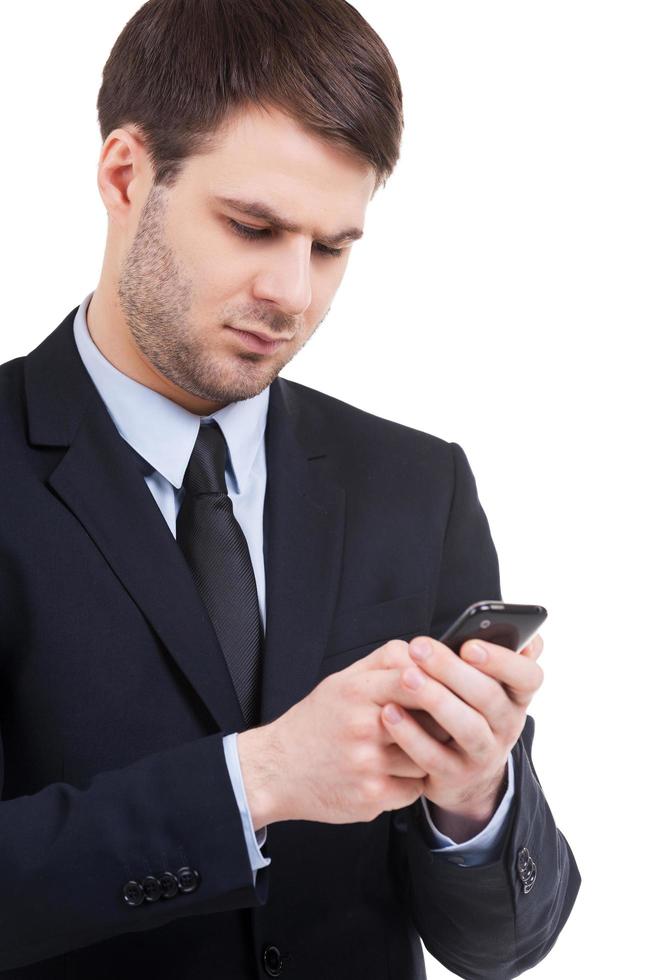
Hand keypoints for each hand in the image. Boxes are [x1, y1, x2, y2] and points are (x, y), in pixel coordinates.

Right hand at [237, 647, 430, 828]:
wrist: (277, 770)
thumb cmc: (314, 724)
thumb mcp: (340, 682)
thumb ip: (382, 664)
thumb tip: (422, 652)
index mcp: (356, 692)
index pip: (413, 679)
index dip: (437, 685)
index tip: (445, 692)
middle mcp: (363, 726)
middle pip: (430, 721)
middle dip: (438, 724)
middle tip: (435, 726)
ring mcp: (368, 763)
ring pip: (427, 757)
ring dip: (423, 757)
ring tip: (403, 752)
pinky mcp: (371, 796)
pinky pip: (415, 789)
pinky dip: (409, 784)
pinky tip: (390, 775)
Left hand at [378, 633, 543, 820]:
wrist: (463, 772)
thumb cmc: (469, 708)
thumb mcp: (487, 684)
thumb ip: (496, 656)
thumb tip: (518, 632)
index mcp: (516, 696)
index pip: (528, 676)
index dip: (502, 661)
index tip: (469, 645)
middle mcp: (507, 726)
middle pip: (489, 697)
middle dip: (452, 670)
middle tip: (419, 647)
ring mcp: (483, 755)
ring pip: (466, 728)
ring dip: (435, 700)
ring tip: (406, 677)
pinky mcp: (455, 777)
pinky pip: (433, 757)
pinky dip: (410, 734)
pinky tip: (389, 712)